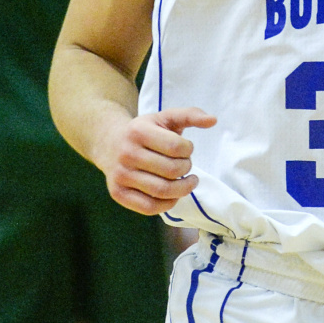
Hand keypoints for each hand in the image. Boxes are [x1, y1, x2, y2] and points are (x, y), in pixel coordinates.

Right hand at [99, 106, 216, 215]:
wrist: (110, 144)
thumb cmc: (145, 131)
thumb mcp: (165, 117)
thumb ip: (190, 115)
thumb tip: (213, 120)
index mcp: (138, 131)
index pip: (175, 146)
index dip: (188, 149)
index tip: (187, 149)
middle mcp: (127, 154)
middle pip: (171, 170)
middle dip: (187, 168)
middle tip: (187, 165)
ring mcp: (121, 175)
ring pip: (162, 191)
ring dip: (183, 189)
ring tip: (188, 182)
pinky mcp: (118, 194)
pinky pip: (149, 207)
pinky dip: (168, 204)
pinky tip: (174, 195)